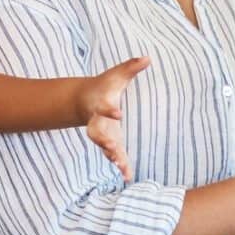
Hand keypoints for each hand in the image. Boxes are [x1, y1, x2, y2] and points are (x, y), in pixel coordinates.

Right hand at [78, 57, 149, 178]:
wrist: (86, 100)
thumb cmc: (105, 85)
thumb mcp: (117, 75)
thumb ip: (131, 67)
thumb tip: (148, 58)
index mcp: (100, 104)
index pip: (104, 107)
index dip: (110, 110)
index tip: (118, 113)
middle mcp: (98, 122)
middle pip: (98, 133)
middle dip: (104, 140)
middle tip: (113, 147)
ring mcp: (102, 134)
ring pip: (104, 148)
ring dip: (112, 156)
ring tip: (121, 166)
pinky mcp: (109, 142)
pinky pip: (114, 156)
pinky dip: (120, 165)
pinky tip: (127, 176)